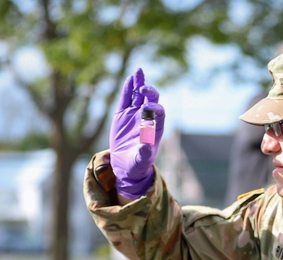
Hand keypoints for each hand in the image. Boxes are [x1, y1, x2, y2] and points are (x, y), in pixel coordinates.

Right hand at [110, 68, 164, 199]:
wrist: (125, 165)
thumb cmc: (137, 164)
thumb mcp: (140, 161)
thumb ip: (144, 154)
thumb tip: (146, 147)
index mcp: (155, 127)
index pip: (159, 112)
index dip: (155, 107)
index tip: (147, 109)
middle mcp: (147, 118)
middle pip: (152, 99)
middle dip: (149, 91)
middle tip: (143, 87)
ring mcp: (134, 114)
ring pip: (138, 95)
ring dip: (139, 83)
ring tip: (138, 71)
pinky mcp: (122, 114)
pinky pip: (126, 99)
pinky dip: (128, 89)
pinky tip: (129, 79)